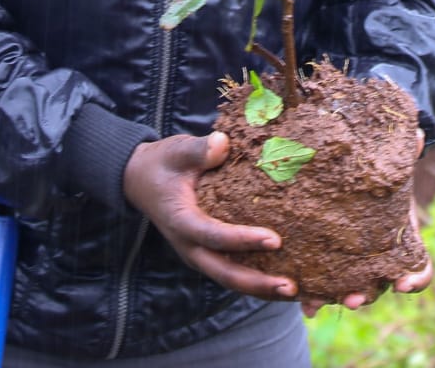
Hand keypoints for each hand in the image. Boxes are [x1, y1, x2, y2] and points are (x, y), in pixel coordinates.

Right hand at [123, 132, 297, 301]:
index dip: (244, 240)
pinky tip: (281, 280)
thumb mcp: (176, 151)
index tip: (275, 240)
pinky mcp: (206, 254)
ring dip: (260, 288)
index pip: (213, 235)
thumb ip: (198, 150)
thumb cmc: (163, 163)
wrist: (140, 180)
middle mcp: (188, 245)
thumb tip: (222, 144)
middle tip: (290, 286)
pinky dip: (255, 280)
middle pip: (224, 273)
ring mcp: (197, 254)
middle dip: (258, 283)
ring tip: (294, 291)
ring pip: (229, 279)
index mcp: (181, 221)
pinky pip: (231, 272)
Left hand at [300, 131, 432, 318]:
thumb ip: (403, 153)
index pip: (419, 270)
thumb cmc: (379, 175)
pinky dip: (315, 296)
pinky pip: (326, 285)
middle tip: (352, 299)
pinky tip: (301, 303)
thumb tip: (416, 134)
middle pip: (378, 287)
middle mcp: (382, 260)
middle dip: (366, 295)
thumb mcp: (390, 166)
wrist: (357, 180)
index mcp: (404, 241)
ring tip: (316, 305)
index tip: (403, 284)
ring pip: (351, 290)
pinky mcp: (332, 265)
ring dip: (334, 299)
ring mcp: (358, 266)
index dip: (415, 280)